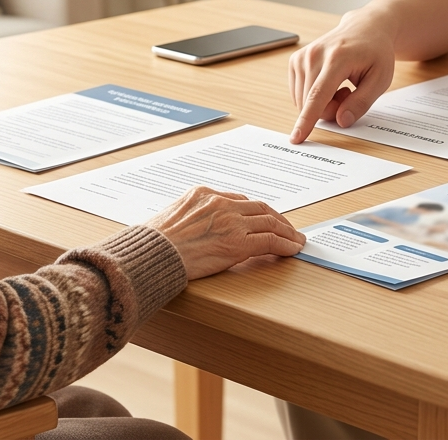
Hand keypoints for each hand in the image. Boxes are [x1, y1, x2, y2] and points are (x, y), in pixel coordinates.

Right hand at [145, 186, 305, 279]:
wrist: (151, 254)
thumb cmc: (153, 242)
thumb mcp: (171, 217)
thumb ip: (191, 216)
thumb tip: (199, 228)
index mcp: (202, 193)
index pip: (238, 200)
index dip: (255, 211)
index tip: (263, 218)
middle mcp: (219, 203)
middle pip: (259, 207)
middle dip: (277, 218)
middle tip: (288, 228)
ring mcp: (230, 222)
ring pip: (270, 221)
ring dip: (287, 231)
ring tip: (296, 239)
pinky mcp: (238, 243)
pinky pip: (270, 240)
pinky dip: (286, 244)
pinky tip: (292, 249)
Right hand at [288, 11, 398, 142]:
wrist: (364, 29)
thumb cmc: (375, 53)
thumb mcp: (380, 79)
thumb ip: (361, 102)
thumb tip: (341, 121)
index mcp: (337, 58)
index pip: (318, 95)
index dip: (307, 119)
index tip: (296, 137)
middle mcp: (314, 55)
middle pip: (310, 103)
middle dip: (330, 110)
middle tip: (350, 95)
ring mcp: (301, 57)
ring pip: (303, 101)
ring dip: (322, 104)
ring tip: (341, 86)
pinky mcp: (295, 60)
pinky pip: (299, 94)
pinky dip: (314, 96)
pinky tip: (329, 83)